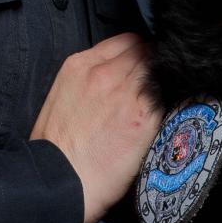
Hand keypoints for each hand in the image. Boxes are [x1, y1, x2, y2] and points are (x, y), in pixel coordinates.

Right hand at [29, 31, 162, 222]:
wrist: (59, 181)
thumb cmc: (54, 149)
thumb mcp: (60, 97)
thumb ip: (86, 80)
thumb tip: (110, 78)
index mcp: (80, 66)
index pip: (126, 41)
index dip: (138, 52)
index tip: (141, 64)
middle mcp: (105, 73)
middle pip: (146, 52)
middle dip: (152, 64)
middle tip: (153, 84)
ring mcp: (127, 92)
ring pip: (158, 71)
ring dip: (161, 83)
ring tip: (158, 100)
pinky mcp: (144, 116)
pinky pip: (166, 96)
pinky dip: (167, 102)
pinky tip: (161, 117)